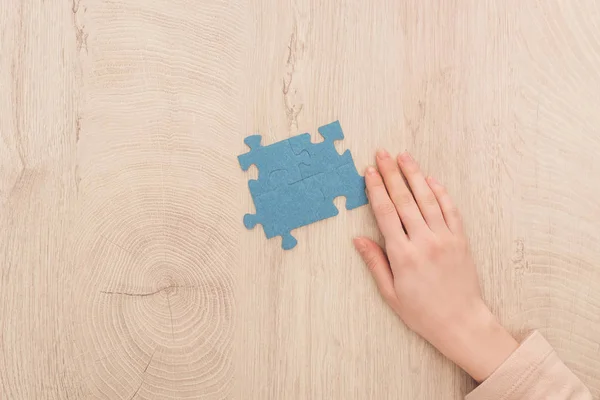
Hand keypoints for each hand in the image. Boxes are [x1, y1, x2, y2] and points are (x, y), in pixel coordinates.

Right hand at [353, 150, 518, 381]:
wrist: (460, 322)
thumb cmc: (422, 312)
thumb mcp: (390, 293)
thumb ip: (375, 263)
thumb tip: (358, 239)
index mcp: (403, 255)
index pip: (386, 213)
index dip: (376, 189)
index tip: (369, 172)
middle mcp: (424, 241)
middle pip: (405, 200)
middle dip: (391, 174)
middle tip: (382, 154)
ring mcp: (445, 238)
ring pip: (427, 199)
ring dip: (415, 175)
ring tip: (404, 157)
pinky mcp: (460, 240)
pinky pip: (450, 210)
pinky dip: (441, 192)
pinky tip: (431, 179)